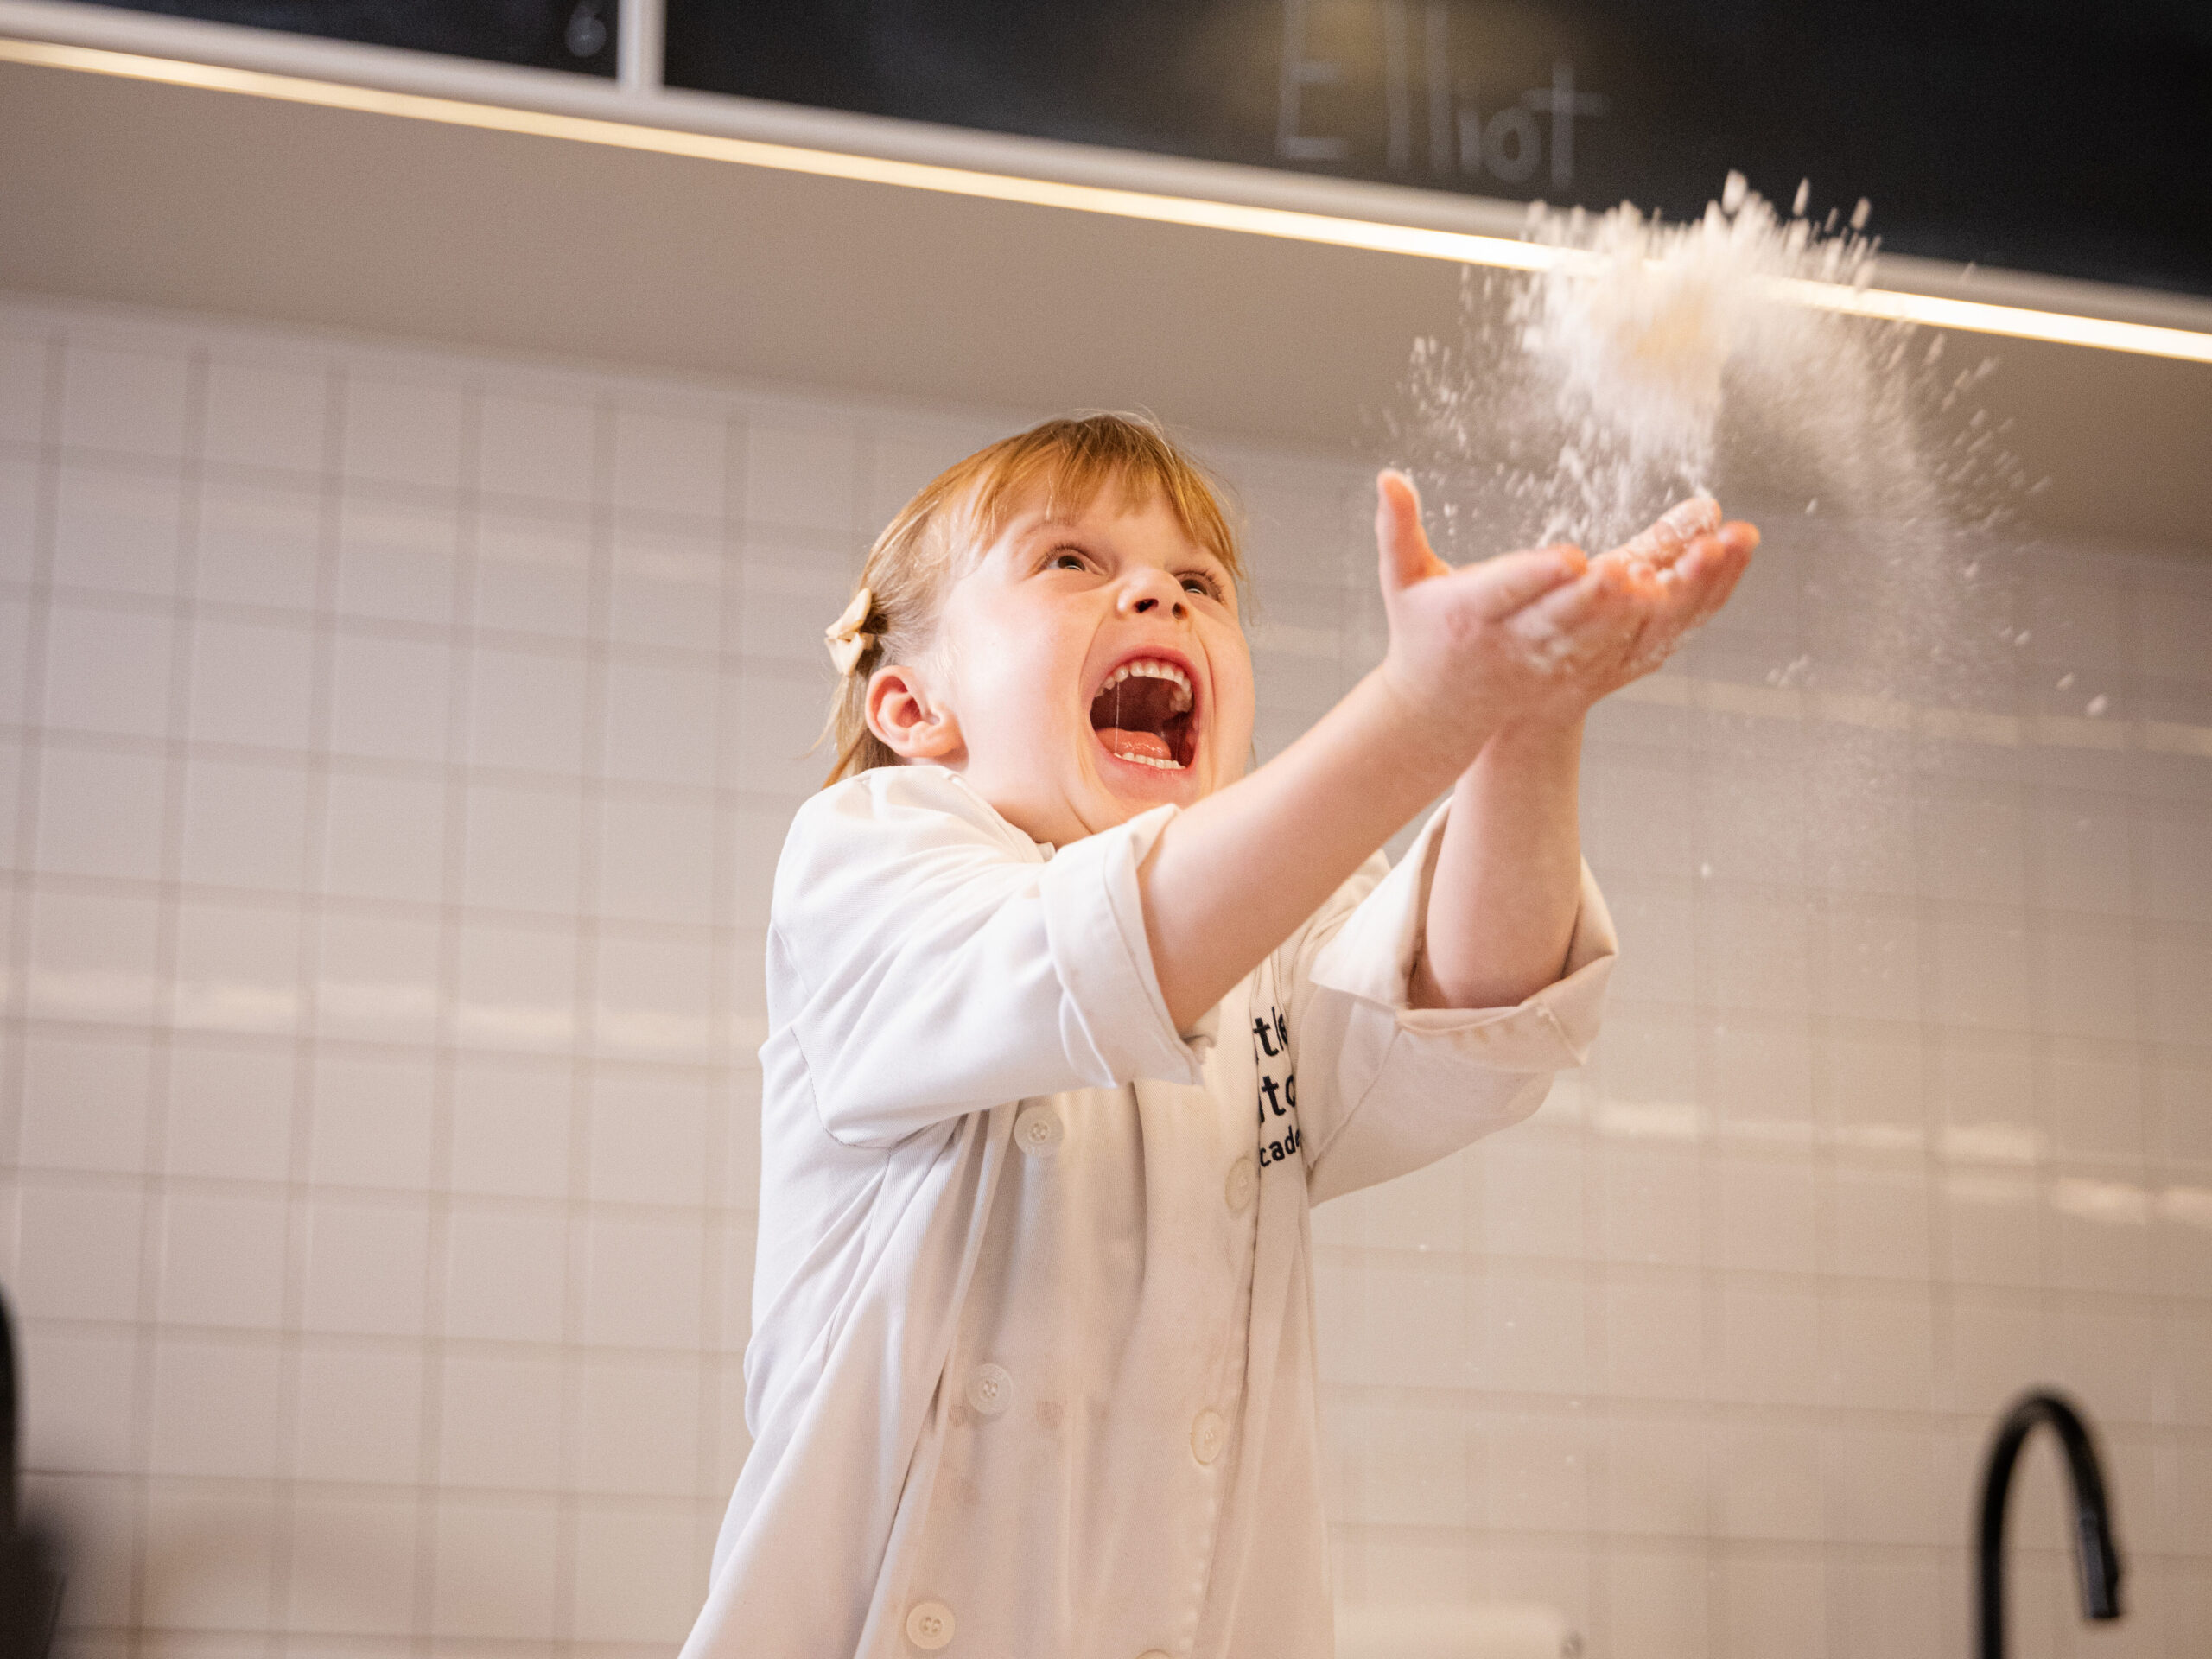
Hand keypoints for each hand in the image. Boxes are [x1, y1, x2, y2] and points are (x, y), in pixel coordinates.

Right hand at [1371, 472, 1756, 749]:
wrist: (1439, 711)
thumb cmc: (1420, 630)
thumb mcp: (1402, 582)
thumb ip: (1397, 529)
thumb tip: (1386, 476)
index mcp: (1469, 615)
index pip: (1505, 592)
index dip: (1538, 576)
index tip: (1571, 555)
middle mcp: (1512, 644)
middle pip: (1560, 618)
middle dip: (1600, 595)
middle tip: (1637, 566)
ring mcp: (1549, 664)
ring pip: (1606, 633)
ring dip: (1648, 603)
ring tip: (1687, 565)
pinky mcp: (1581, 671)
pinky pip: (1632, 643)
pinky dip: (1670, 615)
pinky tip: (1705, 576)